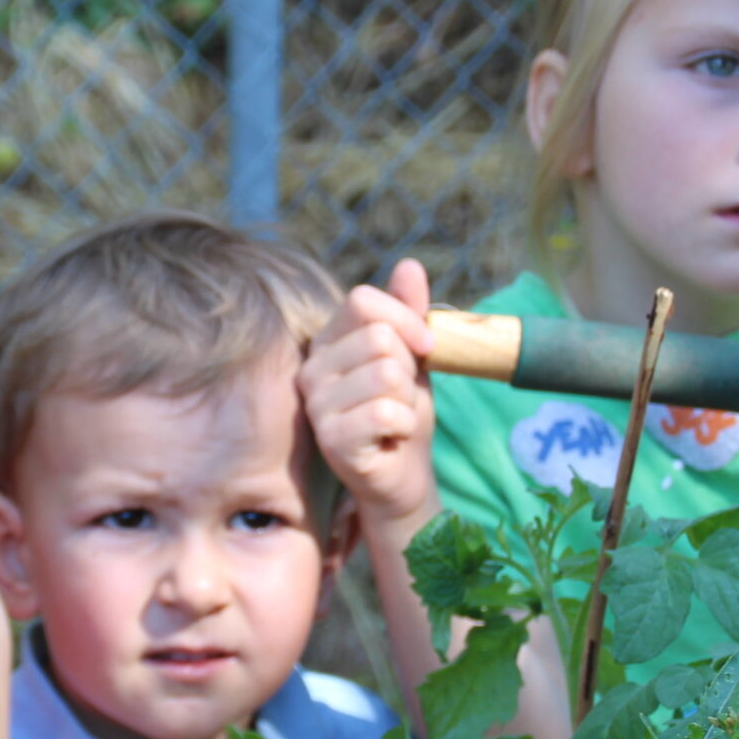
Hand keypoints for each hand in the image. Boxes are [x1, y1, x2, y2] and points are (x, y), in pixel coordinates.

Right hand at [300, 258, 437, 530]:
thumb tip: (409, 264)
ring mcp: (317, 404)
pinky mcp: (331, 438)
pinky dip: (404, 425)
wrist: (404, 474)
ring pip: (386, 374)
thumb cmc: (403, 412)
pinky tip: (391, 438)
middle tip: (400, 397)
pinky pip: (386, 412)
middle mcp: (313, 367)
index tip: (425, 349)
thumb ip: (408, 312)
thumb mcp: (412, 356)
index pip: (362, 300)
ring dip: (407, 400)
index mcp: (329, 340)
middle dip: (408, 369)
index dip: (405, 321)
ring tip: (395, 418)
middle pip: (379, 338)